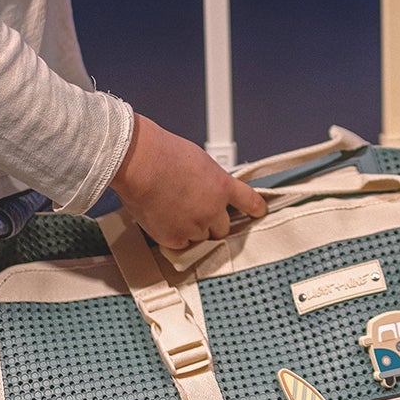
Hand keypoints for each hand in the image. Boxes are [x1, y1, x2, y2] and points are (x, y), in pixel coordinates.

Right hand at [112, 115, 266, 250]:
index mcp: (222, 186)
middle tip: (192, 212)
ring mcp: (195, 226)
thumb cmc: (162, 153)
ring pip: (200, 238)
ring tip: (170, 212)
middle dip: (211, 223)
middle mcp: (213, 209)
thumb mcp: (197, 160)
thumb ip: (206, 180)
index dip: (255, 208)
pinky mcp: (175, 238)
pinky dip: (172, 237)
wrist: (140, 162)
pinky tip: (161, 221)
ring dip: (190, 230)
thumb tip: (202, 189)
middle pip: (222, 228)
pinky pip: (180, 246)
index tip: (259, 212)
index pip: (248, 201)